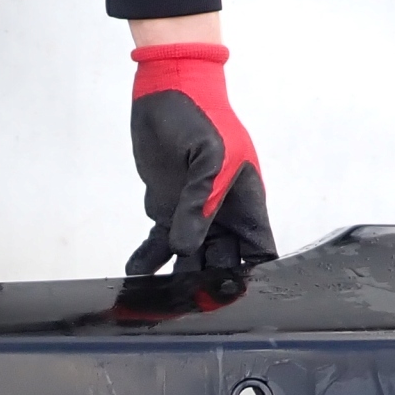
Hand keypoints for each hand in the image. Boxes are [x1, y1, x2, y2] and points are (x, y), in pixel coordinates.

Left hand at [124, 41, 275, 277]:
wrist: (167, 90)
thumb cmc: (202, 114)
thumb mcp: (211, 158)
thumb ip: (200, 204)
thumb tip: (186, 247)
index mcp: (245, 203)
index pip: (258, 251)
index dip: (251, 275)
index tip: (232, 294)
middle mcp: (222, 214)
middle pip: (223, 263)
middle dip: (210, 285)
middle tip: (191, 304)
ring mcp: (193, 213)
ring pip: (190, 259)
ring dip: (178, 277)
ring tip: (162, 298)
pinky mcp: (165, 208)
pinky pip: (159, 242)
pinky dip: (148, 258)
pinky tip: (136, 272)